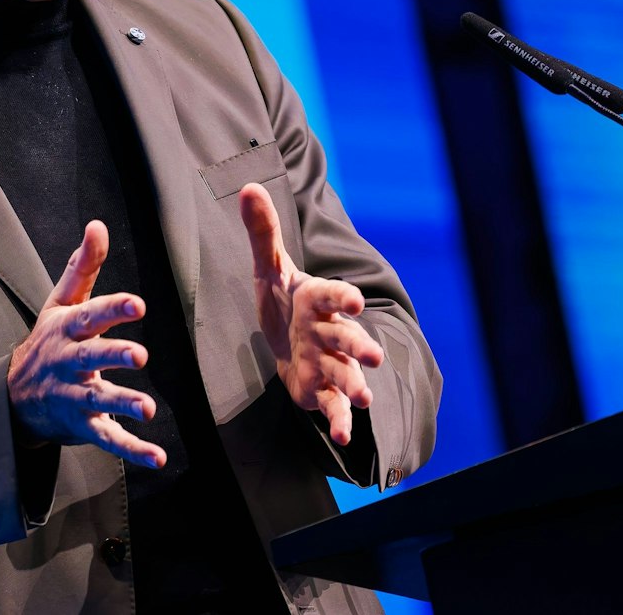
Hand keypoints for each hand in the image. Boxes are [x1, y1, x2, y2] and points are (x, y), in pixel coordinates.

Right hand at [6, 221, 166, 467]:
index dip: (113, 309)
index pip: (90, 315)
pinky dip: (133, 450)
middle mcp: (69, 362)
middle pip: (92, 356)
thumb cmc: (48, 341)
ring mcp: (74, 395)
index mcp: (67, 329)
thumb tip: (98, 225)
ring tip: (147, 408)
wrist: (13, 397)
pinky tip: (158, 457)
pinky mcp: (83, 425)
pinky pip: (109, 439)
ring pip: (99, 399)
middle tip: (139, 355)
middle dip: (114, 355)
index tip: (137, 304)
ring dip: (123, 403)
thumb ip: (83, 266)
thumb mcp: (60, 303)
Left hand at [239, 183, 384, 445]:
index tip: (352, 300)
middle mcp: (329, 332)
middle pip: (347, 339)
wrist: (288, 338)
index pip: (332, 296)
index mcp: (318, 300)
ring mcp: (328, 363)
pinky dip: (340, 420)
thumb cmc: (284, 300)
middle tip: (374, 357)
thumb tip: (248, 187)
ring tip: (365, 399)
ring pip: (345, 375)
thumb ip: (262, 231)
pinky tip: (342, 436)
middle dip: (360, 348)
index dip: (341, 298)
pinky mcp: (320, 390)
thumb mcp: (268, 267)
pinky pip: (334, 406)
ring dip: (355, 386)